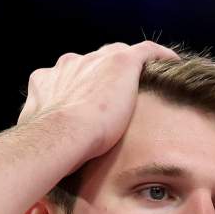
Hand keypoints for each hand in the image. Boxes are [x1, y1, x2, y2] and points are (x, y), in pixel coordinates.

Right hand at [19, 41, 178, 161]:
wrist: (61, 135)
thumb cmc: (49, 148)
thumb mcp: (41, 142)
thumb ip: (46, 141)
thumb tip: (46, 162)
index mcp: (48, 81)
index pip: (70, 79)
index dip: (83, 89)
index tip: (93, 103)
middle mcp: (70, 65)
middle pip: (93, 64)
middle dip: (105, 74)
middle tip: (122, 93)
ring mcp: (95, 60)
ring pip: (119, 54)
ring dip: (131, 66)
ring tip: (149, 79)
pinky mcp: (121, 61)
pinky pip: (146, 51)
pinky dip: (158, 55)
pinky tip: (173, 63)